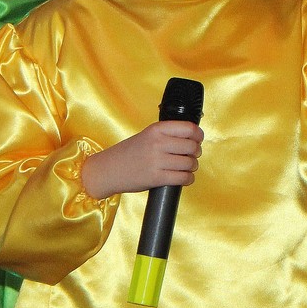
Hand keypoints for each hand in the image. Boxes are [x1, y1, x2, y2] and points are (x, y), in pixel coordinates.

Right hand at [81, 120, 203, 200]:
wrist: (108, 170)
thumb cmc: (129, 152)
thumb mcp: (147, 135)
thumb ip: (167, 135)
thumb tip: (194, 139)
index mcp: (157, 129)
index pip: (189, 128)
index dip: (198, 136)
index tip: (198, 140)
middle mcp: (157, 143)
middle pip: (192, 147)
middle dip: (196, 153)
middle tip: (192, 156)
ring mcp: (157, 160)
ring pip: (190, 163)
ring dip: (192, 167)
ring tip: (186, 168)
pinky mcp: (156, 178)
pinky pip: (183, 178)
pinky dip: (188, 179)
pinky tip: (184, 178)